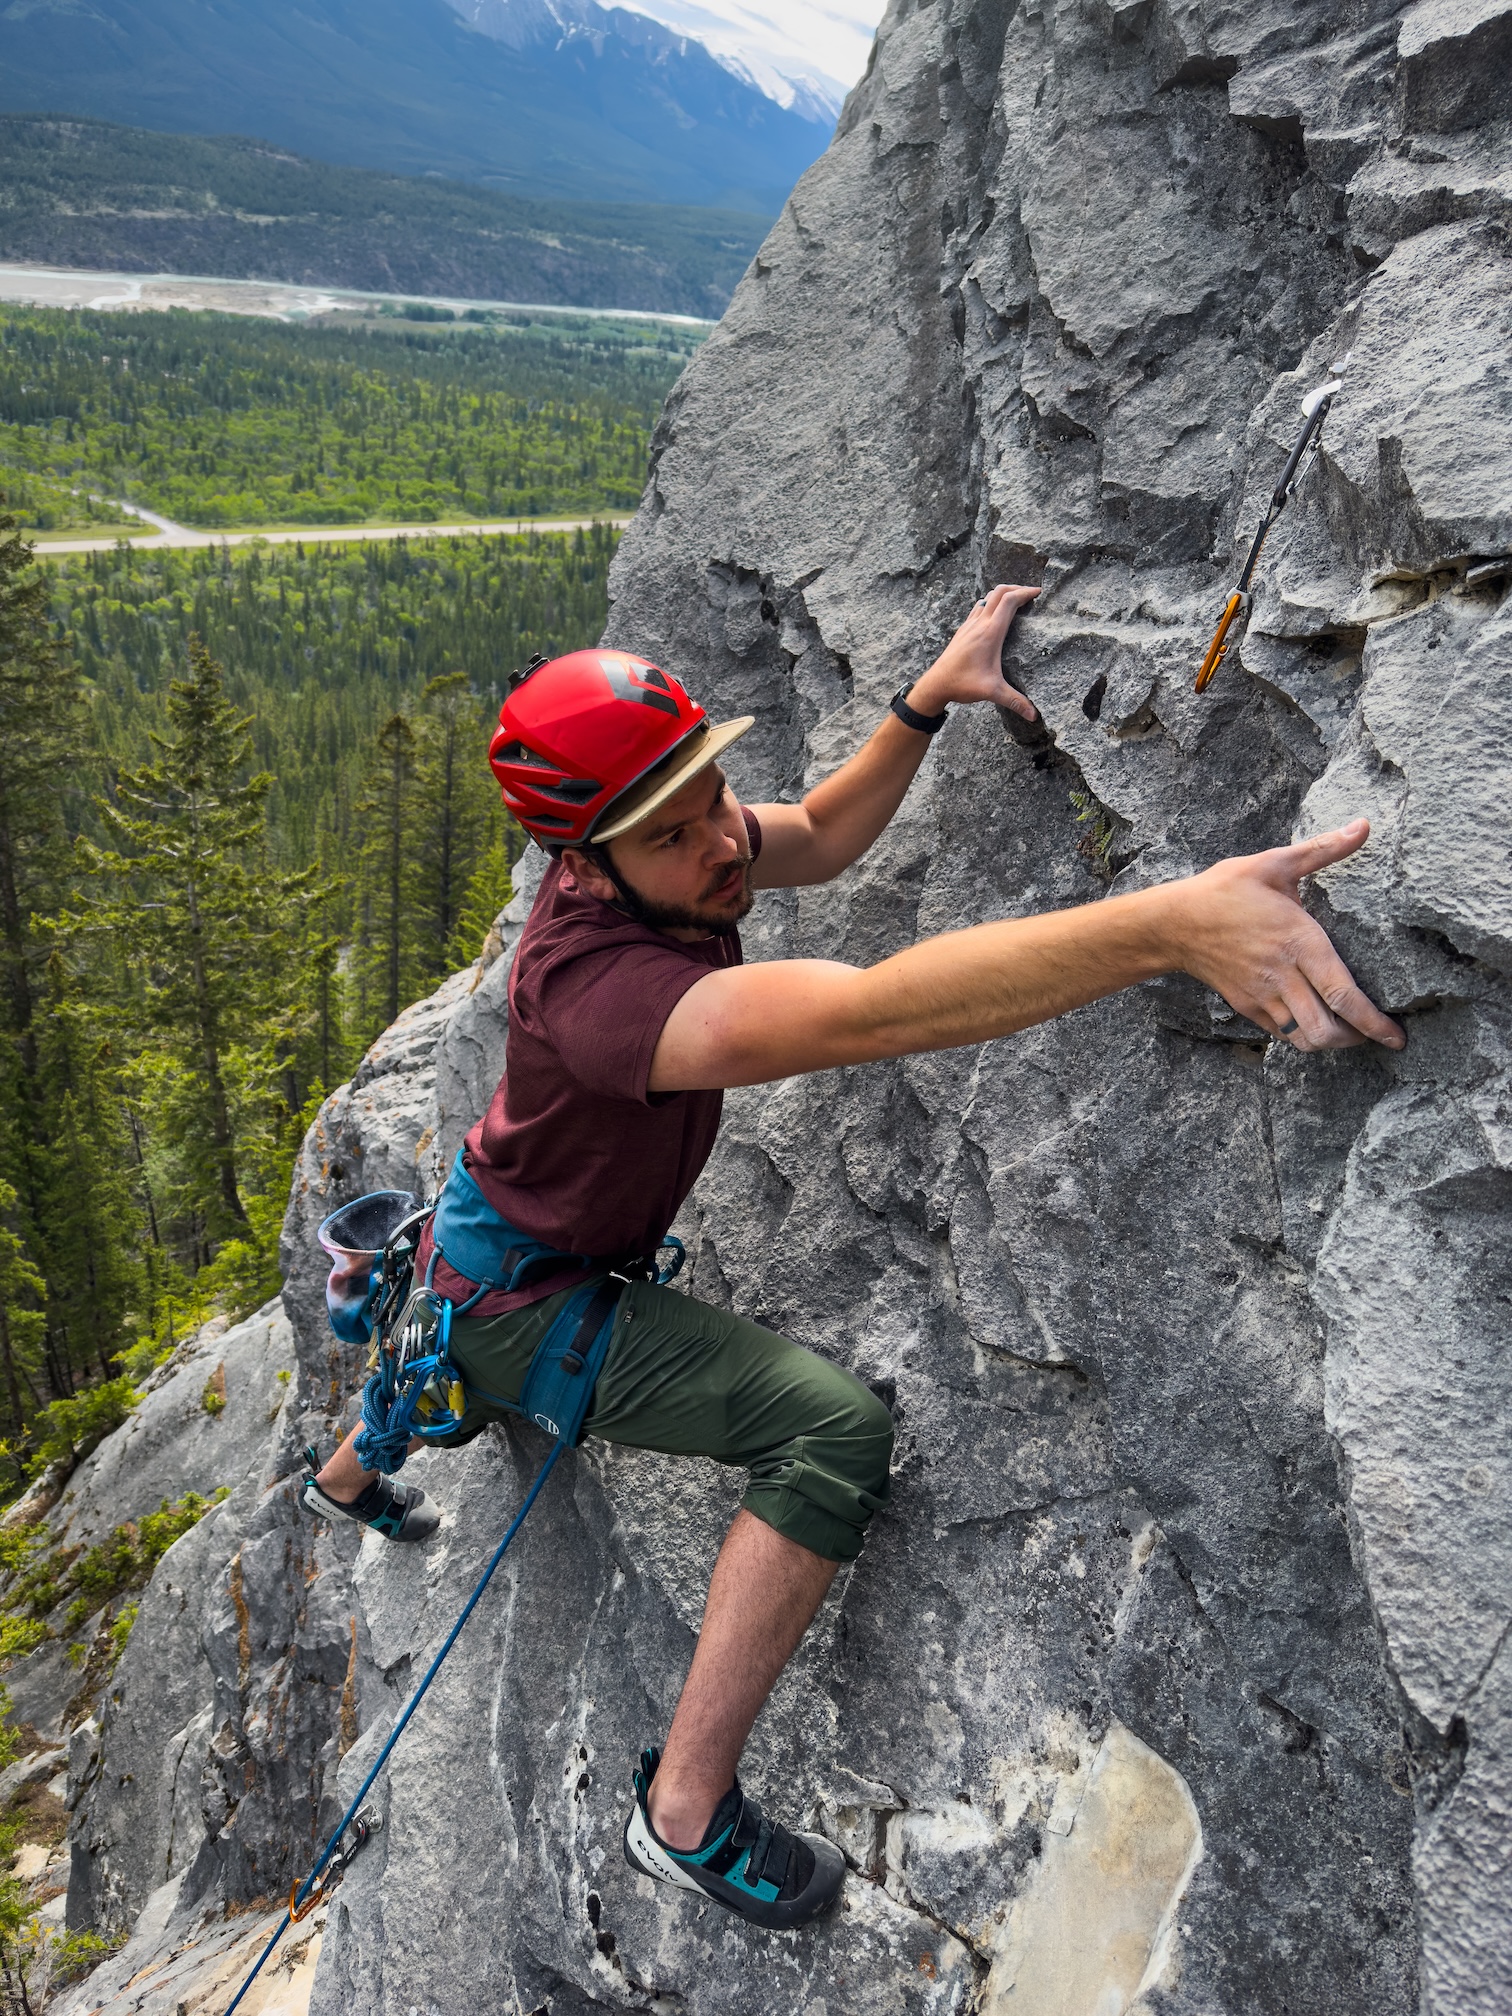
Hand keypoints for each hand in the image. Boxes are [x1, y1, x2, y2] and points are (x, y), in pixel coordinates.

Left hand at [909, 584, 1040, 719]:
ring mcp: (969, 624)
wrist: (935, 684)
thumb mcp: (991, 692)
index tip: (1039, 593)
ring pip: (988, 597)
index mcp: (990, 632)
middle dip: (1017, 588)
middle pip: (999, 591)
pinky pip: (979, 607)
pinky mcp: (963, 630)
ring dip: (1003, 593)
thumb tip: (1034, 715)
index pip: (1009, 601)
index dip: (1026, 593)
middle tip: (1031, 593)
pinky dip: (991, 602)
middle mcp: (979, 623)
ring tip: (1017, 600)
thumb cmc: (962, 684)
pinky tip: (996, 614)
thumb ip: (1014, 701)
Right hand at [1165, 820, 1404, 1051]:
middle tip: (1377, 1034)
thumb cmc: (1225, 890)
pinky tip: (1315, 1021)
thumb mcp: (1273, 863)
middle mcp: (1282, 976)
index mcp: (1298, 942)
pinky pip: (1282, 1034)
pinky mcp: (1247, 1005)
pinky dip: (1304, 1036)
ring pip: (1305, 1039)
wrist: (1174, 922)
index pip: (1343, 995)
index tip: (1396, 1036)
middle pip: (1327, 1030)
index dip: (1374, 1022)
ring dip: (1331, 1042)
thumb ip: (1323, 849)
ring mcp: (1262, 995)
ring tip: (1349, 1031)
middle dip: (1358, 1039)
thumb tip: (1364, 826)